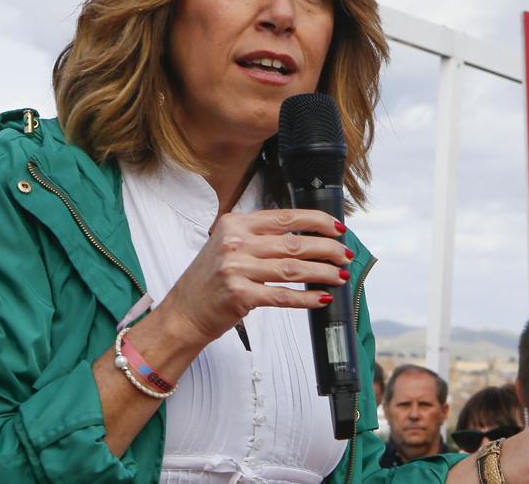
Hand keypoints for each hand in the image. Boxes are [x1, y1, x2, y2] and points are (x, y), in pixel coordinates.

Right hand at [156, 209, 350, 345]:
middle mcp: (235, 243)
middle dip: (327, 249)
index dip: (317, 221)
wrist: (183, 312)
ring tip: (341, 276)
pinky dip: (306, 297)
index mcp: (235, 224)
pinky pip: (283, 296)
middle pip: (294, 243)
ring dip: (323, 273)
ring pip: (293, 269)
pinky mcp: (240, 295)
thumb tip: (307, 237)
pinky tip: (322, 297)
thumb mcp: (229, 245)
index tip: (338, 227)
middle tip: (345, 255)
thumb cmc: (210, 279)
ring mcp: (236, 269)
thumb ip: (260, 237)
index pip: (286, 217)